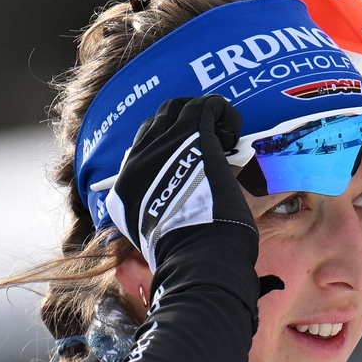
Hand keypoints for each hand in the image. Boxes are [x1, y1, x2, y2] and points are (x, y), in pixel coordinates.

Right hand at [106, 96, 256, 270]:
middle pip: (156, 124)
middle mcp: (138, 163)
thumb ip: (165, 216)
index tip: (192, 157)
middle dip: (184, 125)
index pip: (141, 151)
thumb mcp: (160, 238)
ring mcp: (163, 147)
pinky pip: (205, 107)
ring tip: (225, 135)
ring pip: (178, 109)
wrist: (199, 253)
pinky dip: (223, 112)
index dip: (169, 148)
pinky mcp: (192, 137)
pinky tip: (234, 128)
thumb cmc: (192, 254)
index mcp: (127, 189)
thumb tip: (188, 205)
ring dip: (203, 116)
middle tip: (211, 141)